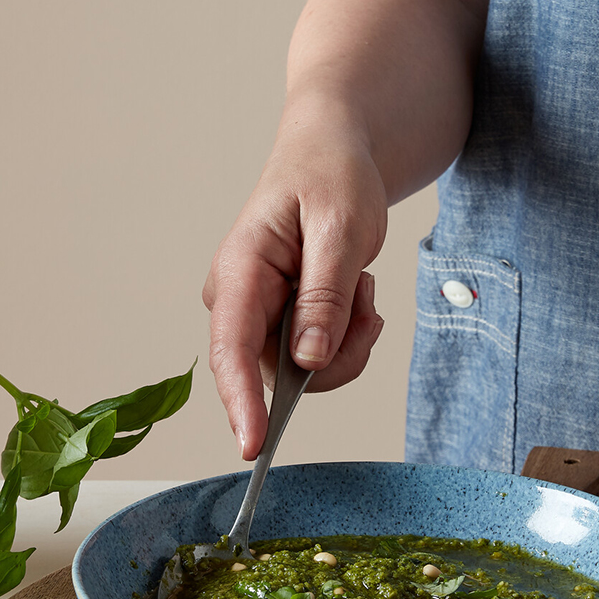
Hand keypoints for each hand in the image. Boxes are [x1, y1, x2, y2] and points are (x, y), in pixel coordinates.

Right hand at [203, 133, 386, 459]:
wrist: (332, 152)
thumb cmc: (330, 176)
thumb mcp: (341, 229)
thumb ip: (325, 296)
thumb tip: (308, 360)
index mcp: (239, 271)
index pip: (230, 350)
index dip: (241, 403)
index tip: (253, 445)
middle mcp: (236, 300)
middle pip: (278, 373)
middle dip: (336, 353)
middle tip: (367, 302)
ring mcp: (256, 316)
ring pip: (302, 373)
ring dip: (347, 341)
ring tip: (360, 286)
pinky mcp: (278, 324)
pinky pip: (315, 360)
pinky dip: (347, 336)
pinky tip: (354, 293)